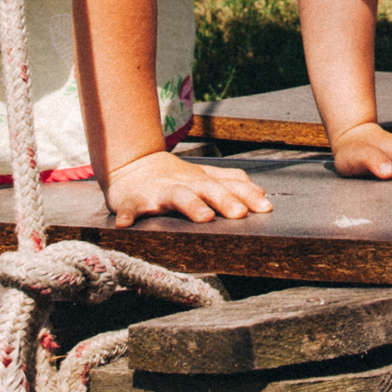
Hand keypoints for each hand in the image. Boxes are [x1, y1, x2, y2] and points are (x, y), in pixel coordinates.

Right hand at [100, 151, 273, 226]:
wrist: (133, 166)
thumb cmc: (175, 178)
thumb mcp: (204, 177)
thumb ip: (231, 184)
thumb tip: (263, 194)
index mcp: (202, 180)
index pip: (229, 185)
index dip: (247, 195)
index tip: (265, 208)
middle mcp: (184, 184)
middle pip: (208, 188)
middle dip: (225, 200)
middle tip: (240, 213)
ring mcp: (159, 191)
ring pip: (177, 195)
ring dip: (191, 205)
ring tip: (205, 217)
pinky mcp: (133, 200)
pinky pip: (129, 208)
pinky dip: (127, 215)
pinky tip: (125, 225)